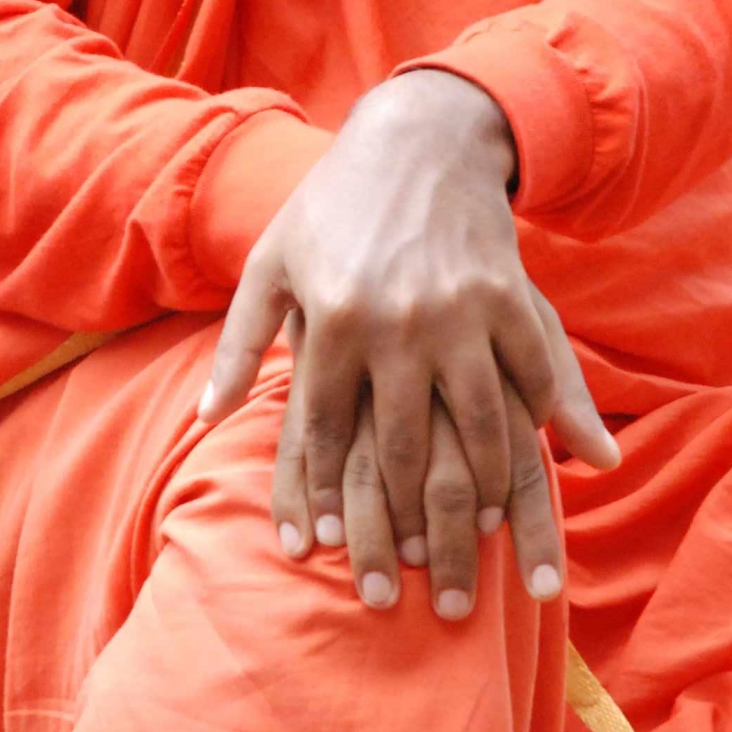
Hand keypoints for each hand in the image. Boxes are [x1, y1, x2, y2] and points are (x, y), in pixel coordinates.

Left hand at [200, 70, 617, 603]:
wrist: (419, 136)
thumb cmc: (331, 205)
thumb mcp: (271, 263)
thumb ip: (238, 345)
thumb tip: (202, 424)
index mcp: (332, 316)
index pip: (324, 431)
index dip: (322, 497)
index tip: (326, 554)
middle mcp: (396, 321)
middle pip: (400, 451)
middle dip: (399, 531)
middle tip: (403, 594)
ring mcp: (461, 312)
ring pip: (473, 432)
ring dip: (473, 506)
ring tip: (468, 560)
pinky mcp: (511, 299)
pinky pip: (527, 385)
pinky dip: (529, 439)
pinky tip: (522, 486)